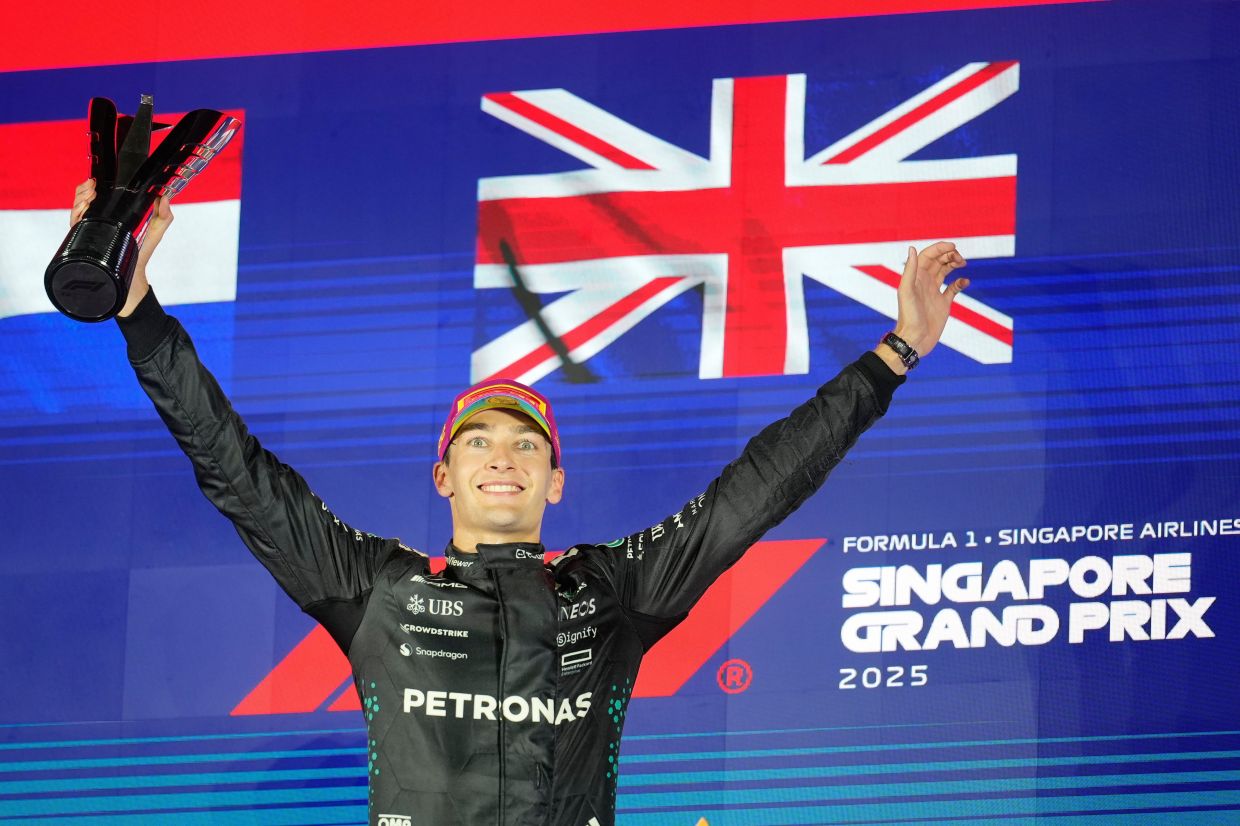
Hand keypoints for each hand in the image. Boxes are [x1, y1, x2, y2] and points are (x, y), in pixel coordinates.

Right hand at [70, 179, 173, 315]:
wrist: (132, 275)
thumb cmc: (142, 252)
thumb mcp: (156, 231)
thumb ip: (164, 216)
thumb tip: (165, 198)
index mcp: (112, 215)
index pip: (97, 195)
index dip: (92, 187)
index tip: (95, 181)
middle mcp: (98, 220)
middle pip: (83, 199)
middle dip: (84, 190)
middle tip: (92, 189)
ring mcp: (91, 230)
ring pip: (77, 209)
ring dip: (79, 199)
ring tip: (89, 197)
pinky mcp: (85, 240)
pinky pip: (75, 224)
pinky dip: (76, 213)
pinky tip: (84, 209)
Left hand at [892, 241, 968, 358]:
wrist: (914, 339)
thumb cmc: (909, 317)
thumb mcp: (907, 291)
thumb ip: (910, 270)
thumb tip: (912, 248)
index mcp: (915, 277)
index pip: (928, 256)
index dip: (940, 248)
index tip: (953, 246)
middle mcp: (924, 282)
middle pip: (938, 261)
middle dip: (949, 255)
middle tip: (960, 258)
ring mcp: (934, 292)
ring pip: (945, 271)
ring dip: (954, 264)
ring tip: (962, 263)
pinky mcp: (943, 304)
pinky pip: (953, 288)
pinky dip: (960, 283)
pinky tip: (965, 281)